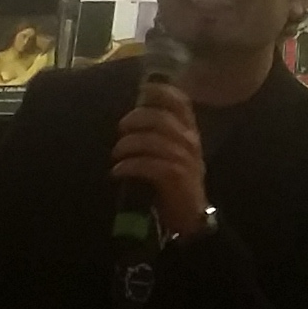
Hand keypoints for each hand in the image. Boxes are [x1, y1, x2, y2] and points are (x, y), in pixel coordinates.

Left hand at [111, 76, 208, 237]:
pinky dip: (129, 166)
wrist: (190, 217)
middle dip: (135, 120)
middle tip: (122, 130)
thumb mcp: (173, 153)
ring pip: (152, 141)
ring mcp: (184, 160)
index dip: (161, 92)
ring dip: (128, 145)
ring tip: (117, 154)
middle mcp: (189, 142)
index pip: (180, 102)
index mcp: (189, 132)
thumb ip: (160, 134)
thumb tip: (133, 117)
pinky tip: (118, 171)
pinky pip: (148, 165)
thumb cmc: (175, 182)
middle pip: (159, 118)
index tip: (143, 91)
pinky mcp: (175, 178)